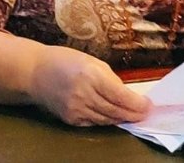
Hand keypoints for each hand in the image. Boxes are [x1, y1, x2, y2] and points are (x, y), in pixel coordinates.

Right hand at [28, 44, 152, 125]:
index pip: (122, 96)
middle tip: (144, 114)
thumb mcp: (91, 61)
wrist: (34, 72)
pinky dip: (105, 120)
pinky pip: (94, 122)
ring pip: (107, 120)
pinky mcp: (71, 119)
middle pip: (117, 111)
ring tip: (131, 115)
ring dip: (121, 118)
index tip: (148, 106)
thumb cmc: (64, 60)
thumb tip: (126, 94)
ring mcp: (76, 109)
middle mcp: (85, 94)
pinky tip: (111, 115)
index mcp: (92, 75)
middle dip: (134, 114)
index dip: (138, 104)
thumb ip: (109, 78)